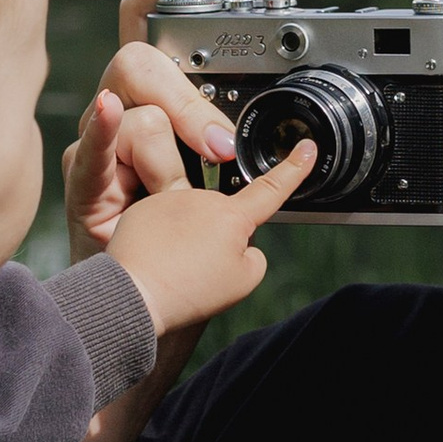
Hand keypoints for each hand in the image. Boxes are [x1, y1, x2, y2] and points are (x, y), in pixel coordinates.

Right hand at [62, 0, 241, 260]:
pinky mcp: (83, 175)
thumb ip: (217, 137)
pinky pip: (96, 146)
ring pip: (134, 114)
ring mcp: (95, 138)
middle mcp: (116, 104)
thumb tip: (236, 130)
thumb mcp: (209, 171)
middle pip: (137, 63)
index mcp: (149, 92)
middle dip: (185, 100)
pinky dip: (105, 126)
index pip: (146, 16)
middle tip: (217, 146)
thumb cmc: (171, 224)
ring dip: (168, 162)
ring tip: (176, 196)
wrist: (140, 284)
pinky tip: (110, 111)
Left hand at [103, 150, 314, 336]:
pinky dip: (161, 240)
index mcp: (232, 217)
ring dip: (186, 238)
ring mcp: (170, 201)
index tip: (307, 147)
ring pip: (189, 218)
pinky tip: (154, 260)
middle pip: (221, 215)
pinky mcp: (142, 209)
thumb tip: (243, 244)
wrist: (135, 294)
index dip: (294, 170)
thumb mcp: (242, 281)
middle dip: (216, 236)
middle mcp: (202, 199)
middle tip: (200, 269)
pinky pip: (161, 222)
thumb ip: (253, 256)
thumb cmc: (189, 290)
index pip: (271, 189)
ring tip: (173, 267)